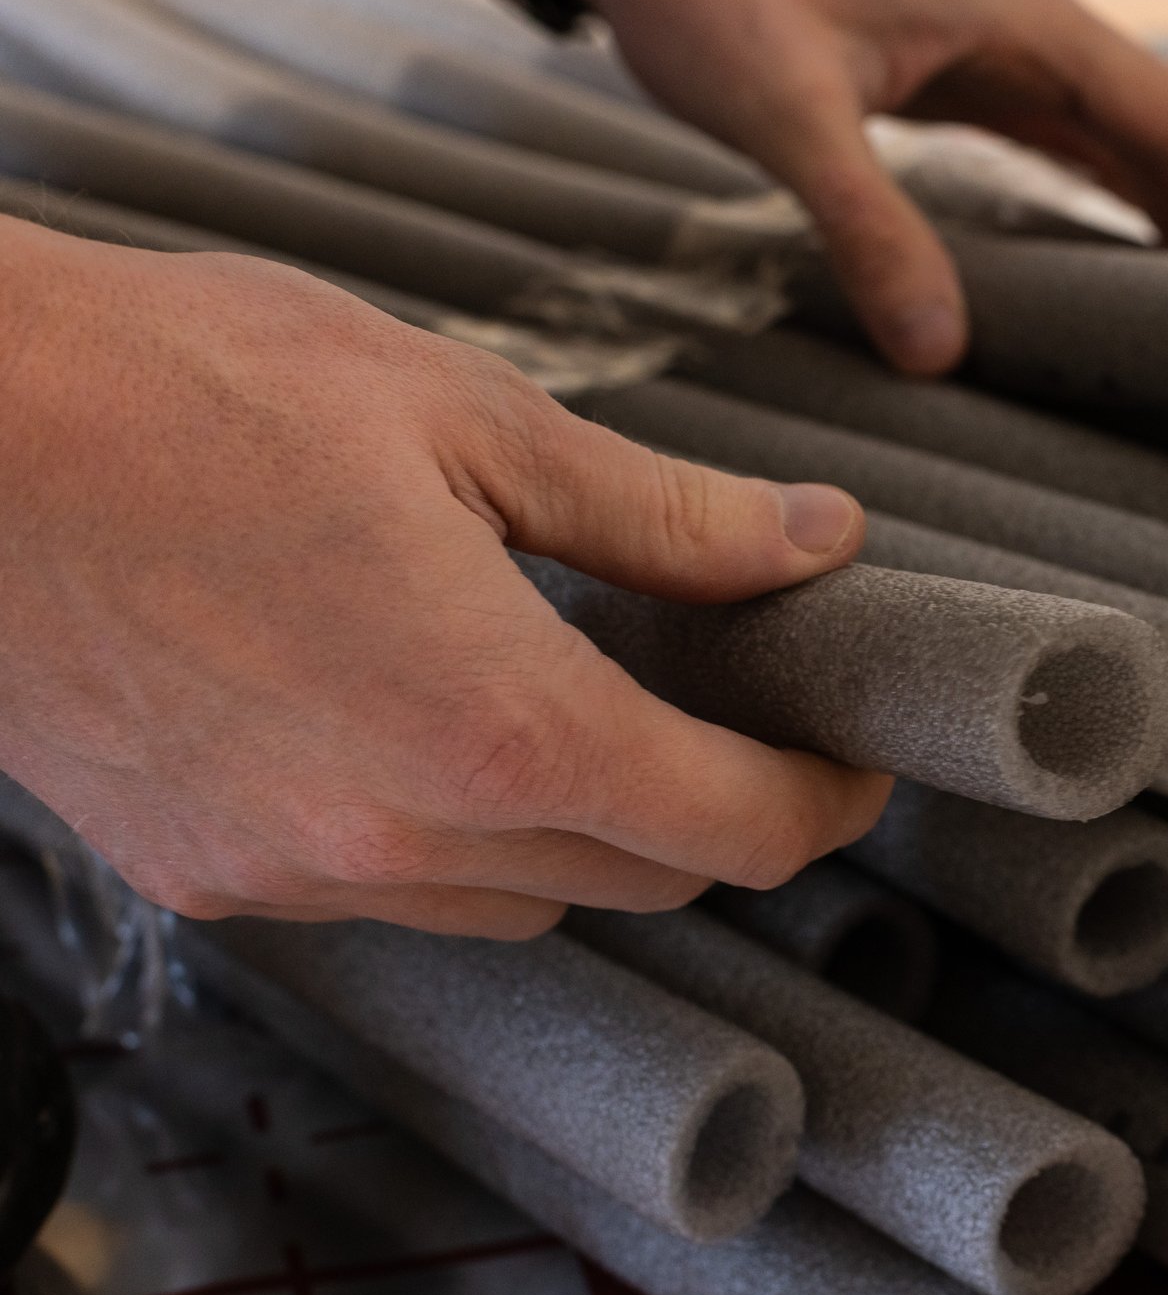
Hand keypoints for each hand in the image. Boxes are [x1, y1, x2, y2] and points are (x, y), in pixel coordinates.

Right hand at [0, 219, 890, 938]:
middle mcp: (393, 840)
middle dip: (717, 807)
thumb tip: (815, 541)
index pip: (734, 832)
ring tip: (587, 702)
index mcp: (493, 729)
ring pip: (521, 906)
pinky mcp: (200, 872)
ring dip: (588, 830)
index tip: (851, 752)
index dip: (822, 800)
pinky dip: (454, 840)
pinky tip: (430, 725)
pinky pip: (389, 896)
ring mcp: (286, 872)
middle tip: (738, 705)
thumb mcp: (466, 417)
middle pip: (641, 879)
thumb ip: (662, 513)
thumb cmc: (189, 388)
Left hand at [352, 0, 1167, 374]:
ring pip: (1118, 131)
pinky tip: (1114, 247)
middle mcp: (1028, 22)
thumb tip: (938, 354)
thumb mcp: (785, 114)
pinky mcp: (947, 58)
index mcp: (1023, 20)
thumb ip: (867, 228)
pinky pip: (1058, 132)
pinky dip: (1105, 190)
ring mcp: (992, 36)